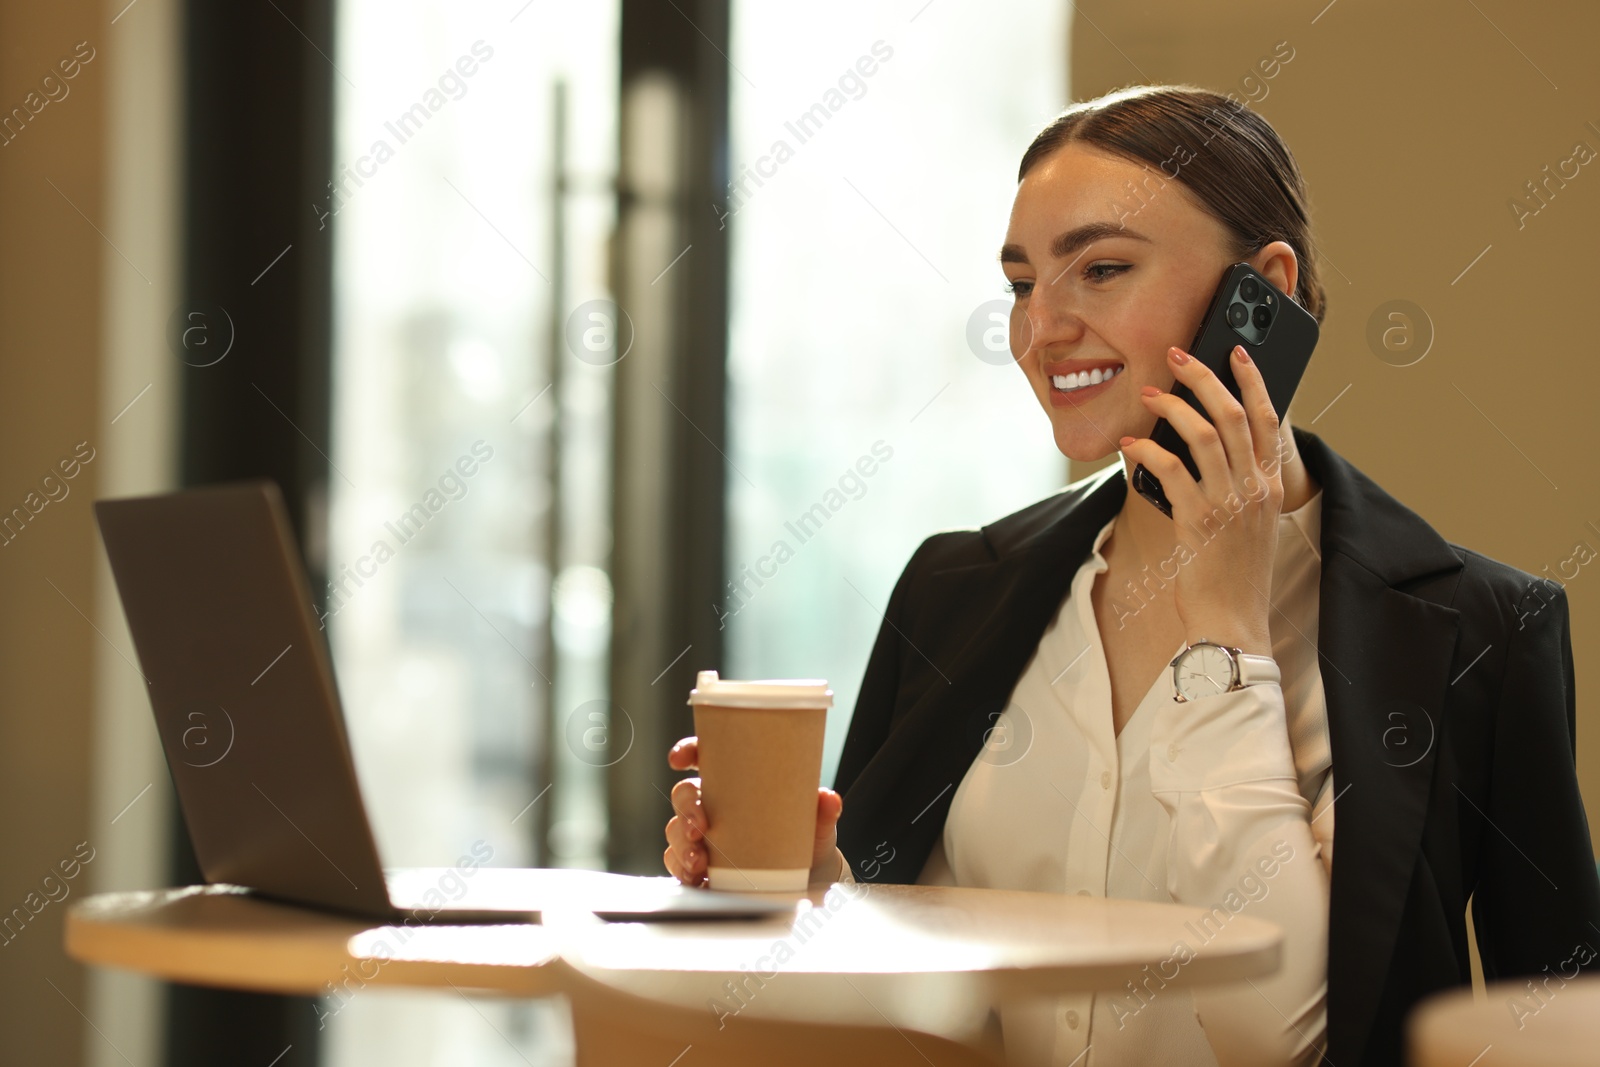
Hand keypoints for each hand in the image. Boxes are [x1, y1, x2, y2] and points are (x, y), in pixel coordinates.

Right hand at [663, 736, 846, 886]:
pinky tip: (696, 877)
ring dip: (682, 845)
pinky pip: (677, 863)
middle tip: (699, 827)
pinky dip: (682, 870)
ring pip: (675, 831)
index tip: (679, 759)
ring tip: (700, 861)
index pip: (704, 757)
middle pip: (683, 795)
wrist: (805, 875)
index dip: (686, 752)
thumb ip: (822, 809)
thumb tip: (829, 799)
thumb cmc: (802, 835)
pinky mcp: (699, 863)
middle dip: (686, 809)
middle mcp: (713, 804)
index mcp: (735, 782)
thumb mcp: (815, 820)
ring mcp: (702, 834)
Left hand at [1118, 344, 1284, 655]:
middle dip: (1204, 377)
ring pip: (1205, 434)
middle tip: (1178, 355)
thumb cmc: (1234, 575)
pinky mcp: (1198, 520)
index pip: (1269, 420)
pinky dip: (1148, 450)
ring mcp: (1229, 503)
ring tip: (1149, 393)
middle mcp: (1255, 489)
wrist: (1232, 619)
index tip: (1236, 352)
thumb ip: (1238, 487)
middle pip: (1234, 415)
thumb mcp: (1250, 525)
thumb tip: (1203, 451)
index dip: (1252, 381)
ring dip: (1173, 407)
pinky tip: (1131, 444)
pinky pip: (1171, 470)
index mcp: (1271, 487)